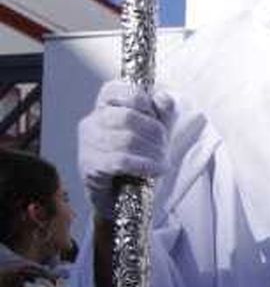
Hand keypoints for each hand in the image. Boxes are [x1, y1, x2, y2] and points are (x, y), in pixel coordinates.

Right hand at [79, 82, 173, 217]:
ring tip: (163, 161)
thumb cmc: (137, 159)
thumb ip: (162, 111)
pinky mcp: (90, 166)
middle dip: (154, 132)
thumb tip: (162, 98)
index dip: (140, 100)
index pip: (115, 89)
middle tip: (165, 146)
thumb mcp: (155, 131)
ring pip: (126, 140)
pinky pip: (121, 160)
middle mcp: (91, 122)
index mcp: (104, 108)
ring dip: (153, 151)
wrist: (121, 198)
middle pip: (127, 116)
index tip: (155, 117)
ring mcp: (88, 144)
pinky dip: (144, 164)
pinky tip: (156, 169)